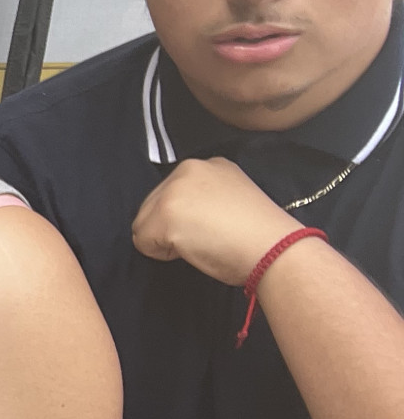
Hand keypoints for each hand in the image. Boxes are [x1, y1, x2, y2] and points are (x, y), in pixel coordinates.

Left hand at [131, 157, 299, 285]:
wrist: (275, 248)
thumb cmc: (259, 234)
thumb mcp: (230, 199)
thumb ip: (203, 198)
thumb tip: (183, 216)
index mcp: (208, 165)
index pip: (171, 193)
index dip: (185, 216)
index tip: (211, 225)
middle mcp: (188, 169)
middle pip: (152, 206)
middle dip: (171, 226)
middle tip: (208, 236)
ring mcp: (174, 190)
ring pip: (143, 223)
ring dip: (165, 240)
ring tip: (203, 241)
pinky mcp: (165, 214)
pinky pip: (142, 242)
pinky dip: (161, 253)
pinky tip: (193, 249)